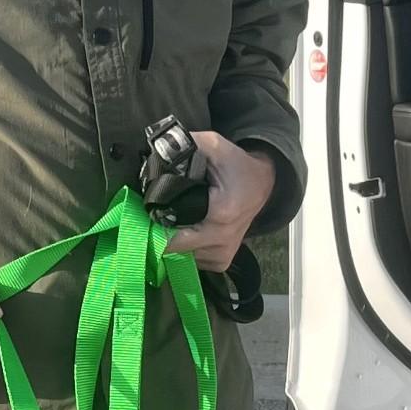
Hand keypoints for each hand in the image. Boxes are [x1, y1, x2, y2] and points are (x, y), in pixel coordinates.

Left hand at [166, 132, 276, 272]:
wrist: (261, 186)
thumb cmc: (235, 165)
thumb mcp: (213, 146)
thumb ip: (185, 147)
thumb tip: (158, 153)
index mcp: (220, 214)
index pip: (172, 231)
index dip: (156, 221)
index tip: (149, 210)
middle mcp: (222, 241)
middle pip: (174, 247)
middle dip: (162, 232)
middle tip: (159, 213)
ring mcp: (222, 256)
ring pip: (181, 256)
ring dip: (174, 241)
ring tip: (178, 218)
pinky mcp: (221, 263)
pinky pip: (192, 260)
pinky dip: (186, 248)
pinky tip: (190, 230)